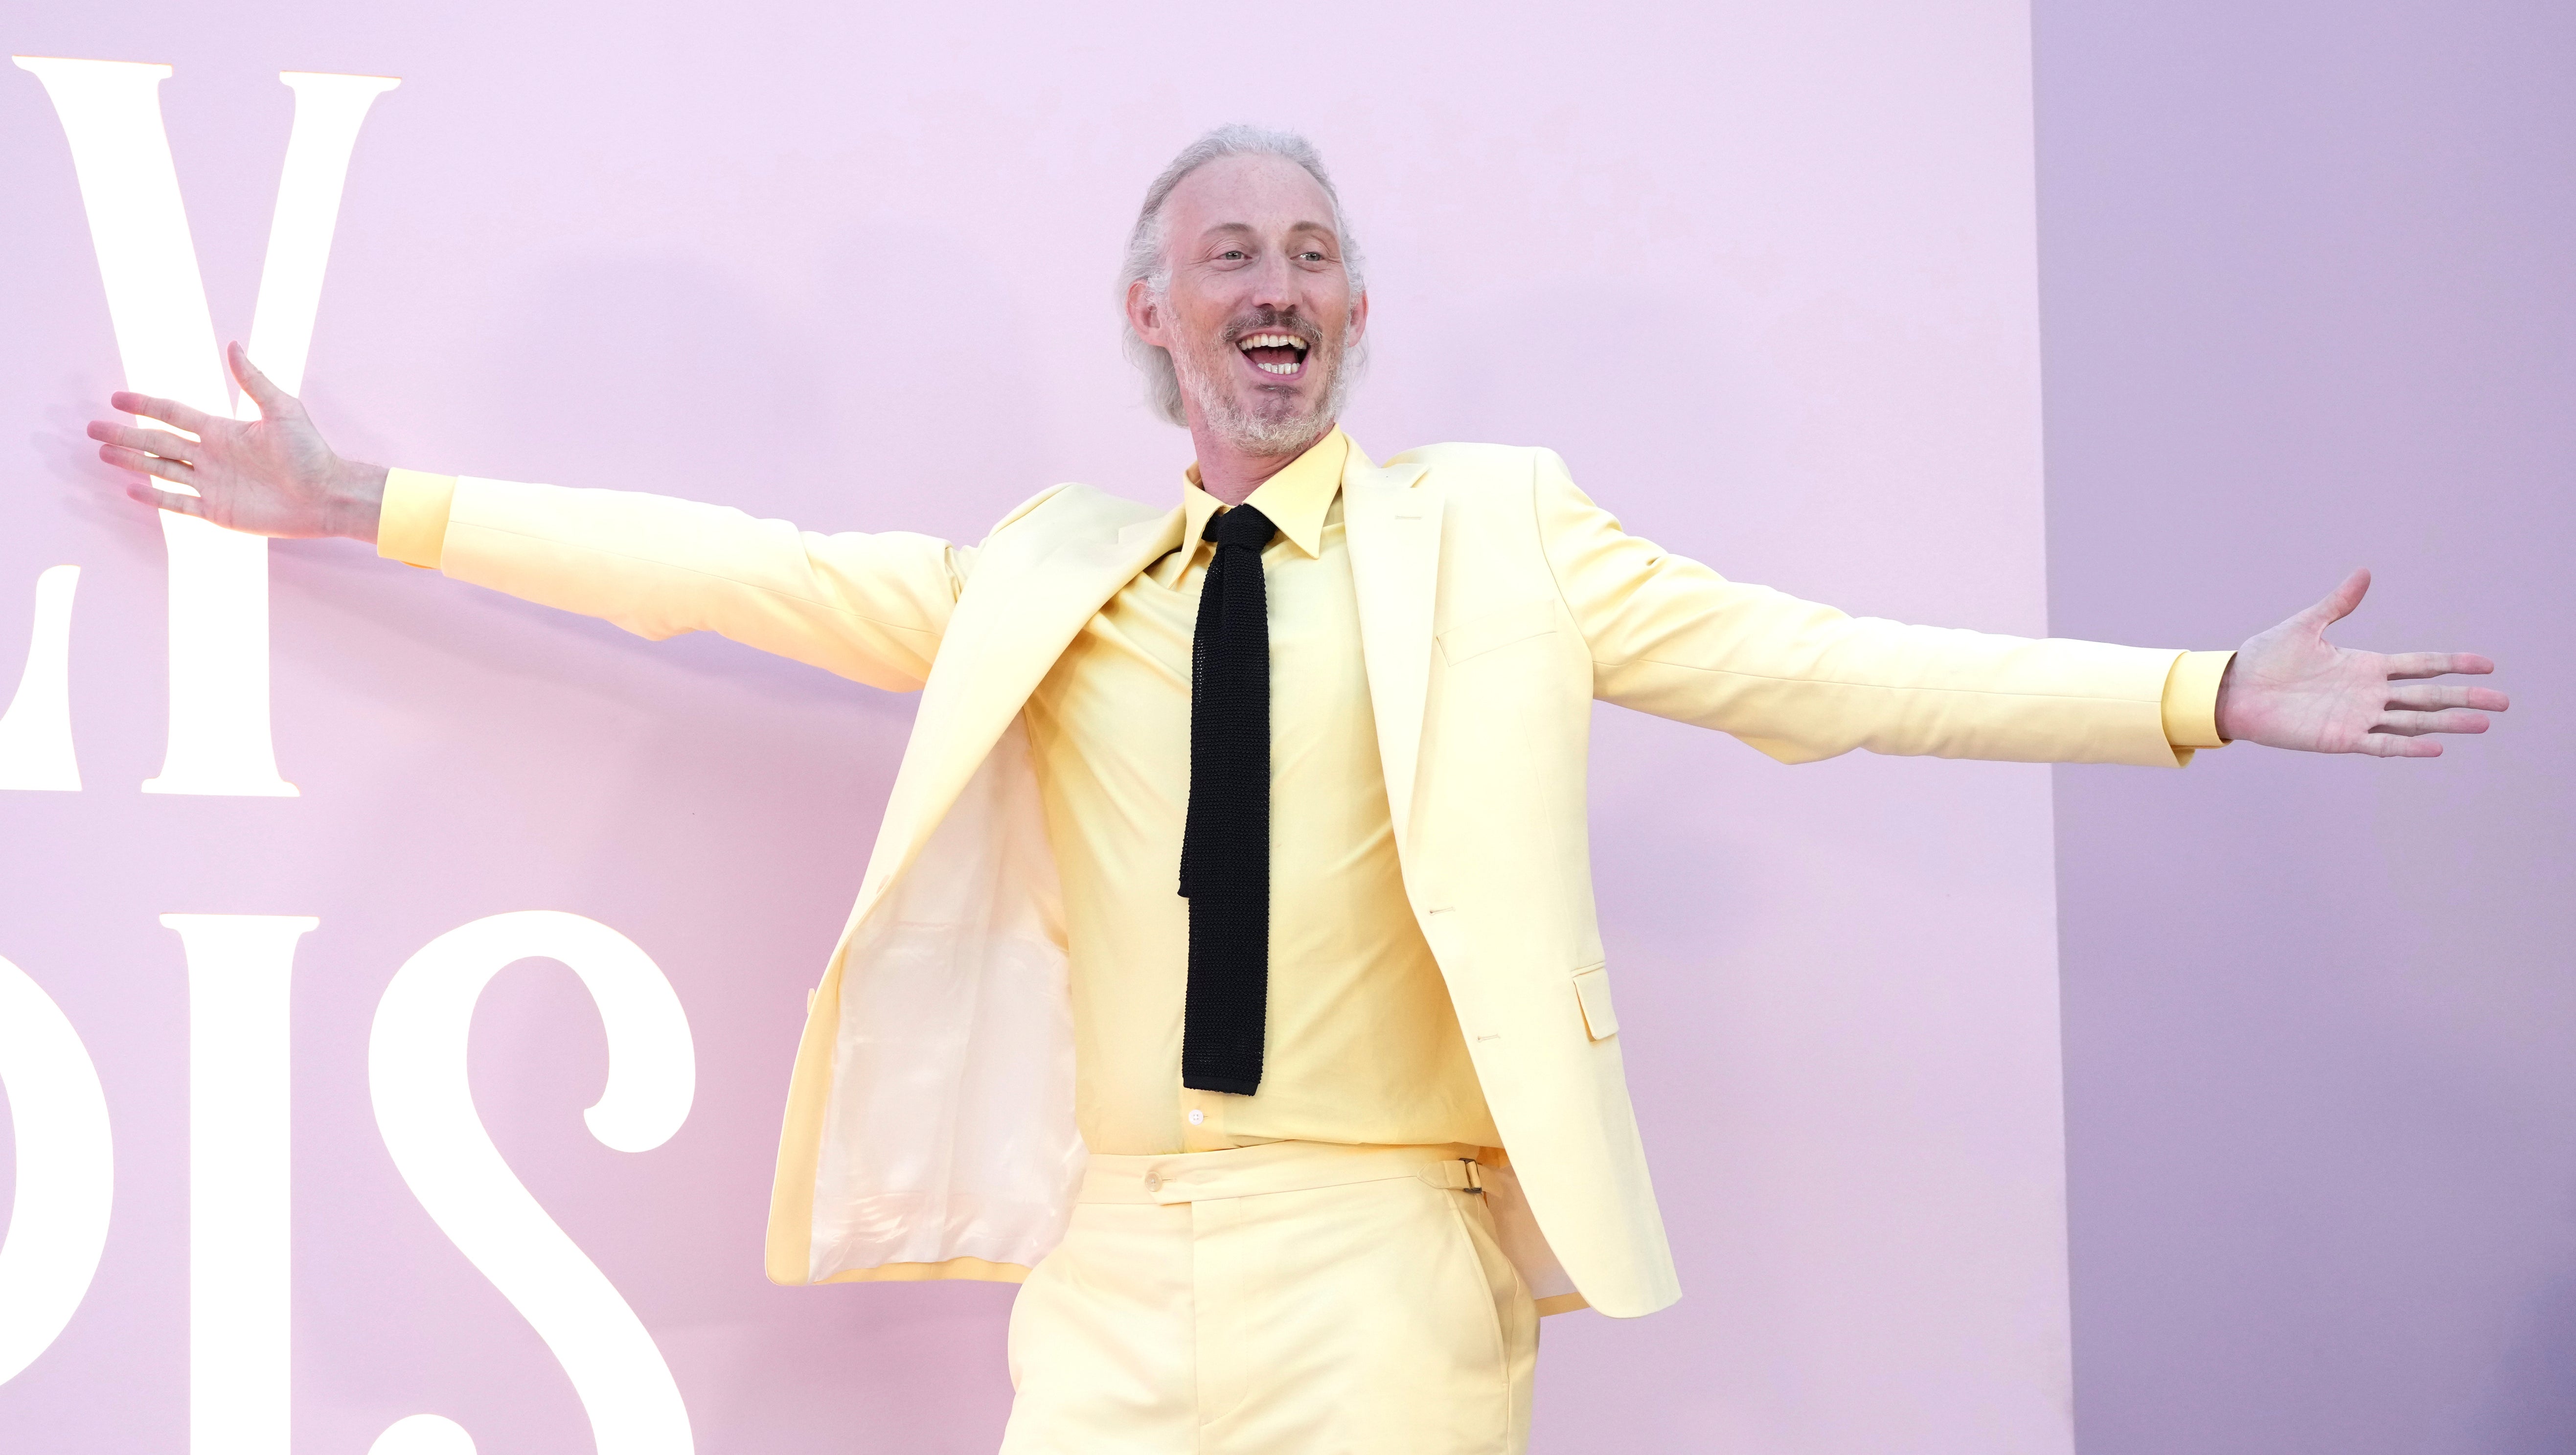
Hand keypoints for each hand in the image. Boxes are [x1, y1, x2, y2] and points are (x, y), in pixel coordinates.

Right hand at [86, 341, 386, 540]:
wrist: (327, 495)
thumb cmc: (311, 453)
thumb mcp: (283, 410)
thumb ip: (253, 380)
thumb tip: (233, 344)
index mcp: (223, 431)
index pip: (173, 414)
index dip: (144, 405)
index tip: (116, 398)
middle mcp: (212, 456)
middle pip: (157, 442)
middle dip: (125, 435)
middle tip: (92, 429)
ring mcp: (212, 484)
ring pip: (161, 470)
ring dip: (131, 461)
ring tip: (102, 453)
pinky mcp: (218, 511)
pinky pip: (179, 503)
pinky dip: (154, 498)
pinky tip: (131, 489)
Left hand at [2213, 568, 2504, 757]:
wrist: (2235, 689)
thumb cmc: (2266, 657)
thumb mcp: (2306, 625)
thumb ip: (2339, 603)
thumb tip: (2364, 572)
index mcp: (2366, 665)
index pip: (2421, 665)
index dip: (2453, 664)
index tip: (2488, 665)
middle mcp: (2368, 693)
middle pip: (2428, 696)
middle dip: (2465, 697)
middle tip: (2503, 701)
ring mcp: (2357, 716)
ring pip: (2413, 721)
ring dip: (2448, 724)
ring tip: (2483, 724)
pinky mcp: (2340, 738)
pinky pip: (2381, 743)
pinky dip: (2407, 746)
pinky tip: (2435, 747)